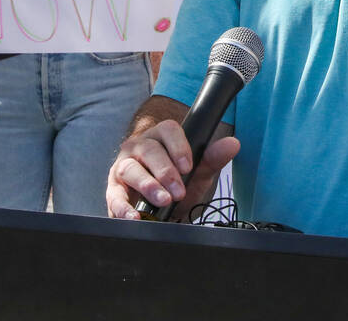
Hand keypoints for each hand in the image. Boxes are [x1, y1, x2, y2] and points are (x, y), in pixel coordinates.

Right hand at [106, 119, 239, 220]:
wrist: (161, 204)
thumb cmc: (178, 180)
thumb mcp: (198, 171)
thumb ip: (213, 158)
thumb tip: (233, 144)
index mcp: (161, 136)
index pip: (168, 130)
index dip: (179, 147)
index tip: (188, 166)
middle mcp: (139, 146)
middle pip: (149, 150)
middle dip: (166, 172)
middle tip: (179, 191)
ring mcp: (124, 166)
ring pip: (131, 169)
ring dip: (148, 186)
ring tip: (164, 201)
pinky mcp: (114, 188)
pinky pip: (115, 195)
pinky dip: (123, 207)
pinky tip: (135, 216)